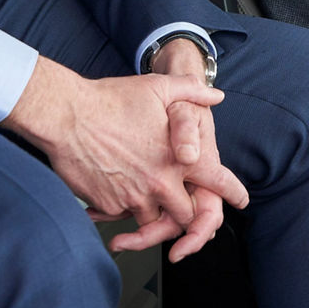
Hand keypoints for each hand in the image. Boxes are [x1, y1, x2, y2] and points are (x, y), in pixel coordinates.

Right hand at [1, 56, 246, 259]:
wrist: (67, 115)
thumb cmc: (111, 99)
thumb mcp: (157, 87)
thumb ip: (191, 91)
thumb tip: (216, 94)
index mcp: (175, 159)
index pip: (213, 182)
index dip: (231, 192)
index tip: (240, 200)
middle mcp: (157, 184)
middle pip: (183, 214)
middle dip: (185, 211)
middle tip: (181, 205)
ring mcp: (131, 198)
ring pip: (151, 220)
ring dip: (152, 212)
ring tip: (144, 195)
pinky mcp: (107, 205)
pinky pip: (121, 216)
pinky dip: (121, 209)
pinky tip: (115, 188)